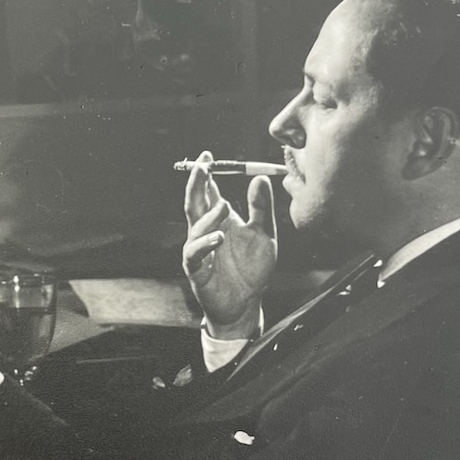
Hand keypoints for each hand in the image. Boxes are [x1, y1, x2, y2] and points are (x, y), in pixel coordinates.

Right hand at [182, 150, 276, 337]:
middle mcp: (205, 231)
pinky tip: (218, 238)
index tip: (208, 156)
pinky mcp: (196, 269)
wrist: (247, 303)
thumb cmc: (252, 269)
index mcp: (219, 219)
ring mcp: (198, 249)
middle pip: (195, 202)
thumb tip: (260, 178)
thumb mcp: (264, 234)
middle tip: (202, 167)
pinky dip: (205, 243)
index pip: (208, 191)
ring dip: (208, 215)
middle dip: (196, 183)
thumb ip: (261, 208)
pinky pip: (195, 253)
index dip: (205, 174)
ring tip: (224, 208)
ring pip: (195, 226)